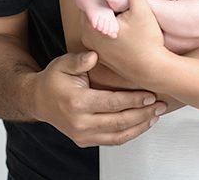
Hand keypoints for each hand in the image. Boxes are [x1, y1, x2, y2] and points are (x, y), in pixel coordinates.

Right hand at [31, 50, 165, 146]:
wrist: (38, 100)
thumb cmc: (53, 80)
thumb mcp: (63, 64)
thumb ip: (79, 60)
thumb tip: (94, 55)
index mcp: (77, 102)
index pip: (113, 103)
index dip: (134, 100)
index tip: (150, 95)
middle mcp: (80, 123)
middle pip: (119, 121)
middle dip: (143, 114)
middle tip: (160, 105)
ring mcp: (82, 135)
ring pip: (118, 136)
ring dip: (140, 127)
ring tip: (155, 116)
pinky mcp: (85, 141)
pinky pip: (112, 141)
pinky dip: (129, 134)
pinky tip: (141, 125)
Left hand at [82, 0, 171, 85]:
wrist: (154, 71)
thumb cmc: (147, 42)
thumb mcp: (141, 10)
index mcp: (92, 26)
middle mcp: (89, 37)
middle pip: (91, 7)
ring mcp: (95, 47)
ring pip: (95, 19)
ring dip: (103, 6)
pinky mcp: (103, 53)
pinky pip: (100, 30)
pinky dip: (107, 19)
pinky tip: (118, 13)